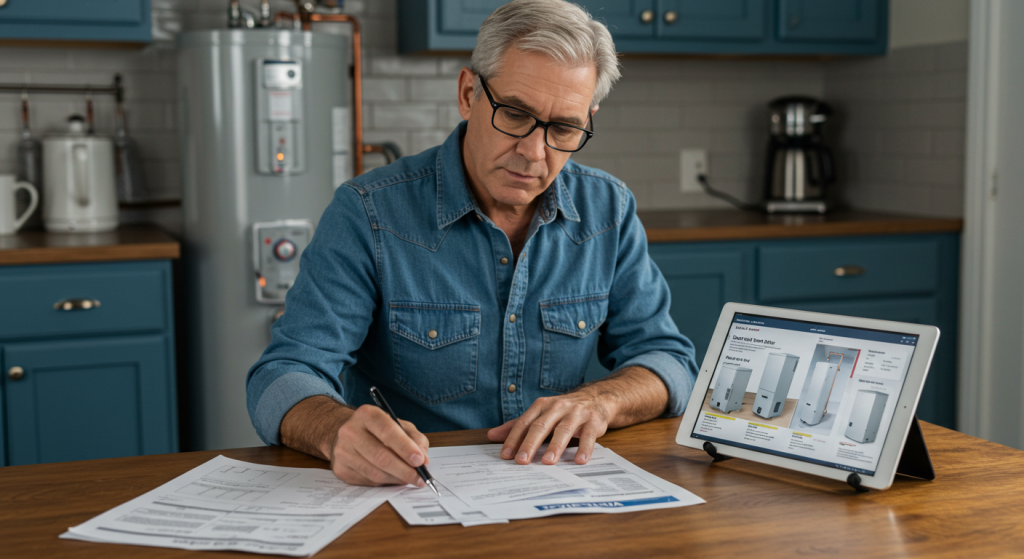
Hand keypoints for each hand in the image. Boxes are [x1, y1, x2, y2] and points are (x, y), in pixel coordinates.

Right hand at [322, 404, 430, 486]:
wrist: (348, 434)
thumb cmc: (379, 430)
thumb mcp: (400, 426)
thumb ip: (415, 439)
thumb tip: (423, 460)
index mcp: (367, 414)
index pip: (387, 431)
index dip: (405, 448)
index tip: (420, 460)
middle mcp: (350, 431)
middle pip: (380, 456)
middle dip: (404, 470)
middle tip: (420, 478)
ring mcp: (342, 451)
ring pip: (375, 473)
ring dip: (397, 479)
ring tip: (410, 479)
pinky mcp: (340, 469)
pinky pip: (368, 481)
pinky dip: (385, 483)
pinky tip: (393, 478)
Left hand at [486, 391, 611, 465]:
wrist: (596, 399)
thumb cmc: (563, 410)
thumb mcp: (540, 414)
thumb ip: (518, 426)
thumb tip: (492, 436)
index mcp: (542, 405)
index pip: (524, 423)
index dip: (514, 438)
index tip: (506, 455)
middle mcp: (558, 407)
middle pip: (541, 426)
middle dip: (530, 444)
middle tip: (522, 461)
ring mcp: (576, 413)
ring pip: (563, 430)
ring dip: (555, 446)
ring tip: (548, 462)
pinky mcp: (593, 421)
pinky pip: (588, 436)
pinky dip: (584, 448)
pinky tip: (579, 460)